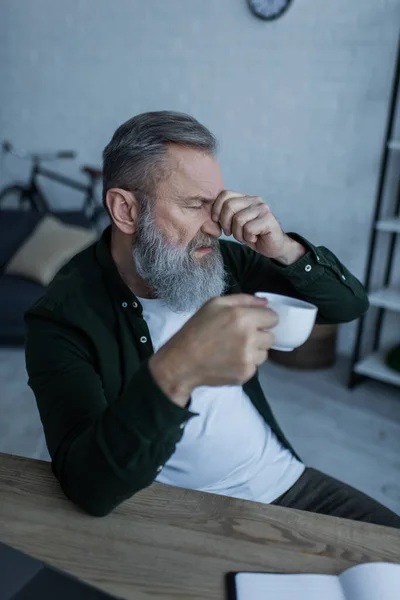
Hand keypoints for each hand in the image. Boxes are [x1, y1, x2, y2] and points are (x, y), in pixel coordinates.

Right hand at [149, 294, 277, 405]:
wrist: (182, 362)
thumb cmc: (196, 329)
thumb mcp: (214, 304)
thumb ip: (243, 300)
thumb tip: (266, 303)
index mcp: (243, 317)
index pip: (273, 318)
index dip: (263, 319)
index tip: (252, 322)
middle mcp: (249, 338)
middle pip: (271, 337)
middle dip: (259, 336)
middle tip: (239, 337)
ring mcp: (248, 358)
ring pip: (265, 353)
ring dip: (254, 351)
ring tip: (233, 349)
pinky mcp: (245, 374)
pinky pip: (255, 367)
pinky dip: (245, 364)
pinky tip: (229, 361)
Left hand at [212, 190, 305, 264]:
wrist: (273, 246)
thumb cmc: (252, 235)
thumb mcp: (235, 224)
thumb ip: (225, 215)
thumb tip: (208, 213)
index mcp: (245, 198)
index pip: (225, 194)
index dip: (216, 208)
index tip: (216, 221)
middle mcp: (254, 200)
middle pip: (229, 206)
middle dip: (225, 223)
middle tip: (230, 233)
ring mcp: (263, 209)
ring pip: (238, 219)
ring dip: (238, 234)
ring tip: (244, 236)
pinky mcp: (269, 219)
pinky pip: (249, 229)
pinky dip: (248, 238)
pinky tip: (254, 238)